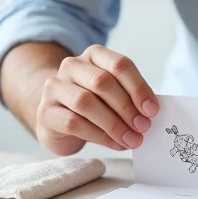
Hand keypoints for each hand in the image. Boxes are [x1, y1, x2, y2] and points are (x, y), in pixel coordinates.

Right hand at [35, 44, 159, 155]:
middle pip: (102, 82)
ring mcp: (55, 87)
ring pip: (86, 102)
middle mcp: (72, 66)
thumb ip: (130, 97)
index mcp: (94, 55)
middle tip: (143, 127)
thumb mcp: (112, 94)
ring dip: (114, 124)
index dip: (138, 87)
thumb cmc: (93, 104)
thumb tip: (150, 113)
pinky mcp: (45, 112)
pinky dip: (99, 135)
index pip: (119, 64)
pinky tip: (114, 144)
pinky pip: (73, 122)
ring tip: (131, 139)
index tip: (152, 110)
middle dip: (126, 106)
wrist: (57, 118)